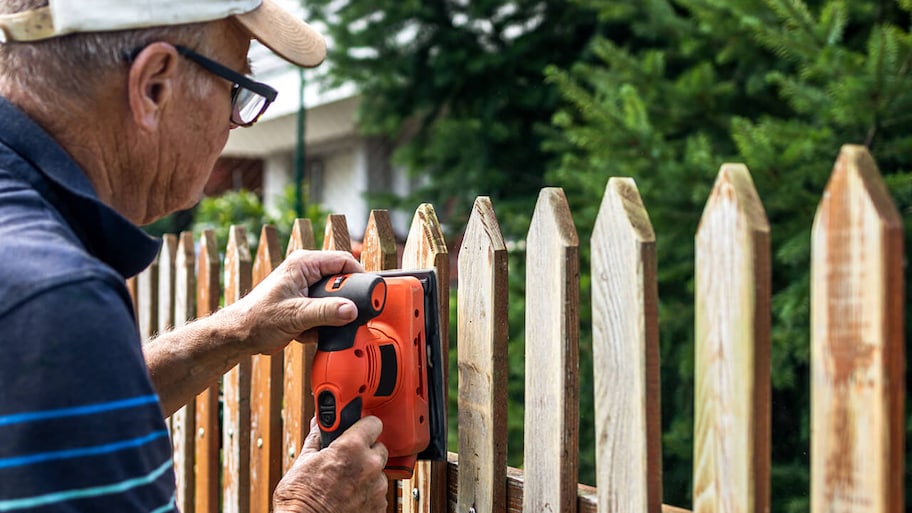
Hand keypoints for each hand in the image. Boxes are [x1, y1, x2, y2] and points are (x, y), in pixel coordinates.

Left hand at [220, 250, 362, 354]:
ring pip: (335, 299)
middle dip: (343, 302)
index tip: (369, 295)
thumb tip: (351, 310)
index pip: (343, 260)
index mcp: (304, 263)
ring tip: (318, 327)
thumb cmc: (257, 319)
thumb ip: (325, 312)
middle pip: (342, 280)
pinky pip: (326, 311)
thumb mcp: (295, 315)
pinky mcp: (305, 303)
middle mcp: (306, 272)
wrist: (239, 336)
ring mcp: (306, 288)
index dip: (359, 276)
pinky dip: (321, 325)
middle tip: (343, 317)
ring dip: (331, 316)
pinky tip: (308, 332)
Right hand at [274, 416, 388, 512]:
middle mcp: (369, 465)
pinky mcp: (379, 507)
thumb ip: (317, 439)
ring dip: (367, 474)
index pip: (373, 423)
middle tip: (346, 460)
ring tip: (345, 483)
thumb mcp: (303, 462)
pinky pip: (378, 492)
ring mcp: (377, 488)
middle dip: (365, 452)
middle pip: (379, 448)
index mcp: (352, 448)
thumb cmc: (300, 499)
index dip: (364, 426)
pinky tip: (350, 496)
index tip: (359, 429)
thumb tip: (318, 425)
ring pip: (379, 472)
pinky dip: (367, 493)